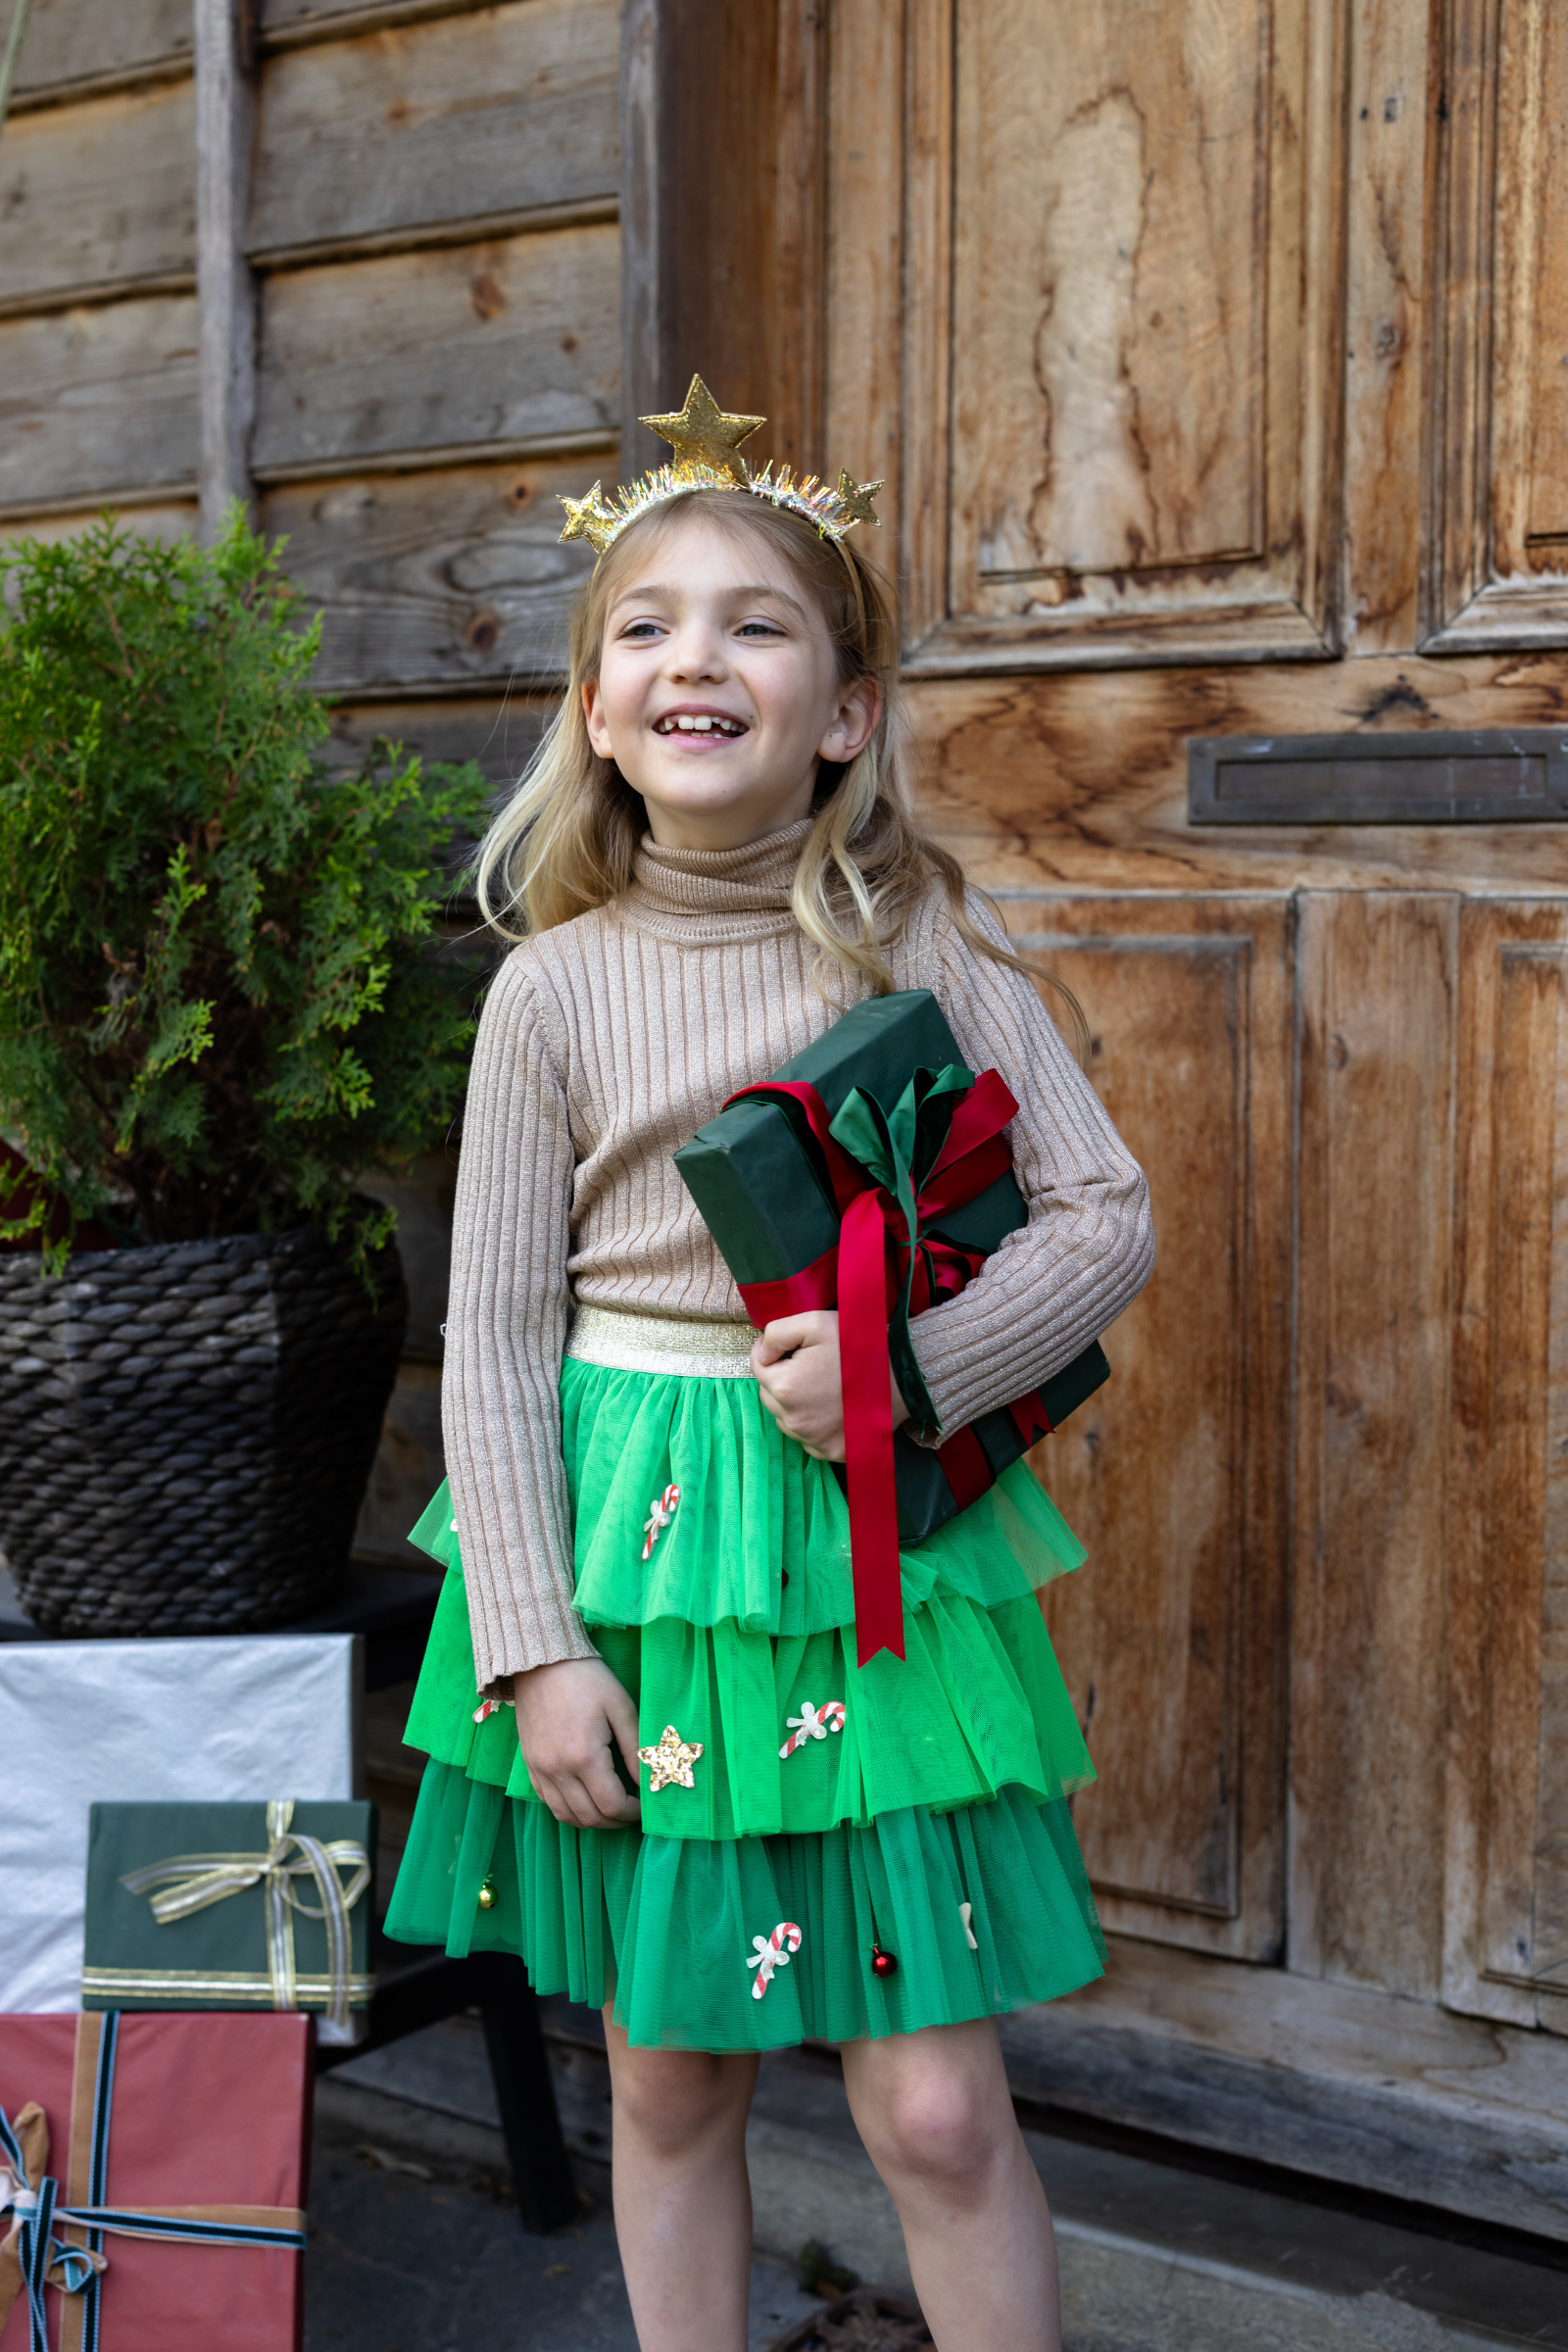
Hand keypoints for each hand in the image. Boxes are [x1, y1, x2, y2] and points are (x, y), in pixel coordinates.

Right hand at [512, 1655, 642, 1828]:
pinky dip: (569, 1810)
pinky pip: (549, 1802)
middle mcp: (558, 1770)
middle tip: (632, 1813)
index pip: (612, 1805)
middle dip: (616, 1821)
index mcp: (584, 1756)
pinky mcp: (530, 1766)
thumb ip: (636, 1750)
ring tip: (611, 1811)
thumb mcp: (621, 1708)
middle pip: (590, 1817)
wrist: (541, 1663)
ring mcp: (540, 1770)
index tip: (645, 1808)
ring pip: (566, 1816)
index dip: (633, 1813)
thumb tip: (647, 1782)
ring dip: (592, 1821)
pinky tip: (585, 1800)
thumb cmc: (587, 1680)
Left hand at [750, 1309, 909, 1461]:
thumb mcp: (813, 1323)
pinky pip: (807, 1439)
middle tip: (814, 1366)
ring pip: (786, 1419)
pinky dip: (813, 1425)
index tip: (797, 1348)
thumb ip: (775, 1334)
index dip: (775, 1353)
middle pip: (769, 1395)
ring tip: (824, 1387)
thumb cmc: (859, 1346)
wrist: (904, 1374)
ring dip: (795, 1403)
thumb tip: (760, 1353)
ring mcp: (813, 1440)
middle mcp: (794, 1421)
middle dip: (784, 1378)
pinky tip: (832, 1408)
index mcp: (785, 1387)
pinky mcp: (831, 1452)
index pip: (758, 1367)